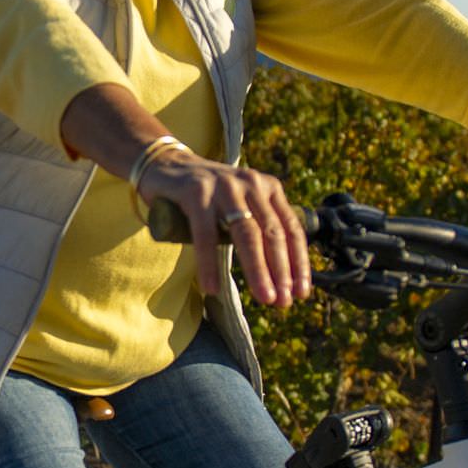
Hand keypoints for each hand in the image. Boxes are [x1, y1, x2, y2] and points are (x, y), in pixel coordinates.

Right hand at [136, 152, 311, 307]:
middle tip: (283, 302)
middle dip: (281, 271)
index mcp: (268, 188)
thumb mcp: (242, 205)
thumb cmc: (210, 197)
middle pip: (272, 233)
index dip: (299, 262)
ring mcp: (224, 186)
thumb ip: (259, 228)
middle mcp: (251, 184)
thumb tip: (280, 276)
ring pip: (247, 234)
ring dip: (258, 269)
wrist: (166, 165)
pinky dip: (210, 264)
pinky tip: (213, 287)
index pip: (291, 228)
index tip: (301, 292)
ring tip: (265, 297)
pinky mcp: (196, 193)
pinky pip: (206, 235)